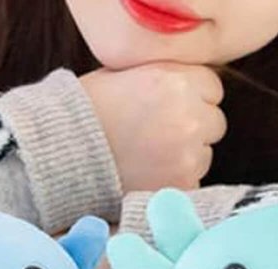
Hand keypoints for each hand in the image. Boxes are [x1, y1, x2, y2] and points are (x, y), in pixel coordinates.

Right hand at [81, 62, 226, 192]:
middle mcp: (190, 117)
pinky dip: (175, 182)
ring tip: (150, 158)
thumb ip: (166, 76)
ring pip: (204, 156)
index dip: (191, 97)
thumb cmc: (88, 111)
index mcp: (178, 81)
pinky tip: (149, 176)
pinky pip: (192, 183)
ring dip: (185, 157)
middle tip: (159, 136)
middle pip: (214, 123)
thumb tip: (191, 85)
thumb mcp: (128, 73)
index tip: (169, 108)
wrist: (63, 153)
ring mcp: (187, 156)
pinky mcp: (180, 187)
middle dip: (193, 128)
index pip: (212, 88)